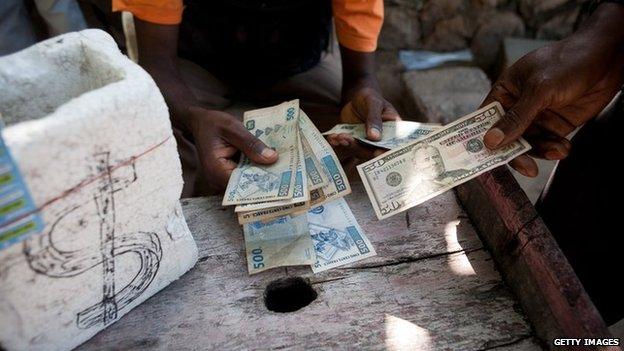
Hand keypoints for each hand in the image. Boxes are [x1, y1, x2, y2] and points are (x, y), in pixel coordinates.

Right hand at [188, 107, 277, 189]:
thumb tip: (272, 158)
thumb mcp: (233, 128)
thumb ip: (251, 144)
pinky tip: (273, 164)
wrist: (200, 122)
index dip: (263, 183)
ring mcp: (223, 179)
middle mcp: (218, 180)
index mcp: (216, 170)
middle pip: (247, 186)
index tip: (283, 181)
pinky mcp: (229, 175)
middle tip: (290, 176)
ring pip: (248, 182)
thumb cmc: (213, 123)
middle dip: (267, 180)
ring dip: (264, 175)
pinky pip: (245, 176)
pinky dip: (257, 170)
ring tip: (286, 171)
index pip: (243, 185)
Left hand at [328, 86, 400, 161]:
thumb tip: (375, 137)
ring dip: (347, 145)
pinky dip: (339, 144)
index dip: (386, 152)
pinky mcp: (354, 142)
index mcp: (392, 132)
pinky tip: (332, 138)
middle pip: (372, 152)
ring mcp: (366, 143)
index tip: (377, 153)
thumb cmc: (370, 98)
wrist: (357, 98)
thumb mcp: (374, 104)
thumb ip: (374, 119)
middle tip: (347, 139)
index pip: (392, 146)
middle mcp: (380, 141)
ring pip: (358, 150)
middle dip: (359, 148)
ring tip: (338, 136)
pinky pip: (347, 146)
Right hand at [482, 3, 623, 176]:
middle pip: (507, 138)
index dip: (482, 138)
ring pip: (528, 144)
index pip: (486, 119)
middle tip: (527, 167)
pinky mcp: (555, 125)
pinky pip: (548, 144)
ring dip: (541, 152)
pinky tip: (564, 148)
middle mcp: (518, 106)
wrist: (608, 58)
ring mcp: (537, 117)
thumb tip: (490, 141)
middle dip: (516, 153)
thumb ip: (516, 118)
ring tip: (558, 150)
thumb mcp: (539, 89)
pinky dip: (554, 149)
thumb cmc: (568, 62)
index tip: (481, 159)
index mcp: (505, 91)